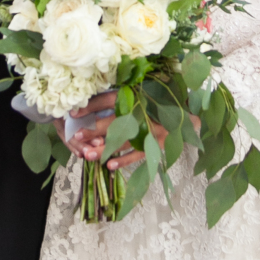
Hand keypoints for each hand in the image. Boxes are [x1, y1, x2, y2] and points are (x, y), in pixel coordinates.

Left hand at [55, 91, 170, 170]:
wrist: (186, 114)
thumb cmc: (157, 101)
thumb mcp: (139, 93)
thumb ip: (119, 97)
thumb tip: (89, 104)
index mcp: (136, 95)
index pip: (109, 100)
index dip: (91, 107)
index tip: (73, 114)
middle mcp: (144, 112)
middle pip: (115, 121)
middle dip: (95, 130)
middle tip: (78, 136)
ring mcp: (152, 129)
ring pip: (124, 141)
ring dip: (105, 149)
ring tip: (88, 155)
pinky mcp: (157, 144)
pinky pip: (138, 154)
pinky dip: (124, 160)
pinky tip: (109, 165)